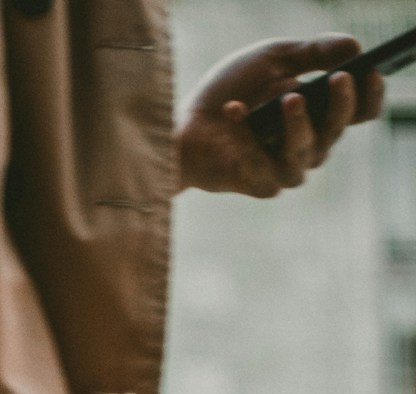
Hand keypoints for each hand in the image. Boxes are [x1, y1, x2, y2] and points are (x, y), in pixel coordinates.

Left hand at [178, 34, 382, 195]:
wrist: (185, 124)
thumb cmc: (232, 90)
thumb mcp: (275, 58)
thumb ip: (314, 52)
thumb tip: (355, 47)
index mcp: (320, 114)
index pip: (359, 112)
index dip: (369, 96)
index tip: (371, 73)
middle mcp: (309, 145)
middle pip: (335, 131)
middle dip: (341, 104)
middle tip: (340, 78)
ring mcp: (285, 168)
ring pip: (305, 152)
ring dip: (299, 123)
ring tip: (291, 96)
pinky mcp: (259, 183)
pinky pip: (260, 162)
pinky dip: (245, 134)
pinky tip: (234, 108)